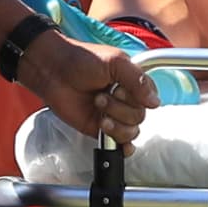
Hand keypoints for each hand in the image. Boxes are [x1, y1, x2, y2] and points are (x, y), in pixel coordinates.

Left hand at [25, 32, 156, 147]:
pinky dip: (122, 146)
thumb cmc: (80, 59)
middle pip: (139, 117)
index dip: (138, 98)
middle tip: (101, 96)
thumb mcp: (114, 62)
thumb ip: (137, 80)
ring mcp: (113, 115)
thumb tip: (154, 103)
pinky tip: (118, 143)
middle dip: (120, 109)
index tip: (121, 89)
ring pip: (131, 131)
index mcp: (133, 82)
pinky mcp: (99, 128)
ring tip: (97, 108)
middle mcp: (125, 100)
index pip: (150, 99)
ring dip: (115, 123)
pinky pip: (119, 144)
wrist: (52, 70)